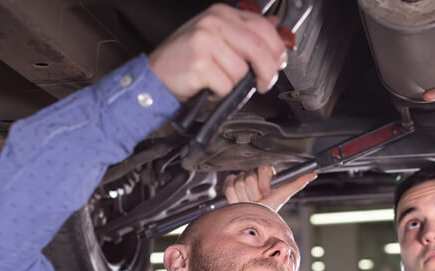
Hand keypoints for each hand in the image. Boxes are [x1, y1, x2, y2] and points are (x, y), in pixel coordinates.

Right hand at [147, 4, 286, 99]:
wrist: (155, 75)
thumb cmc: (186, 59)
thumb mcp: (216, 37)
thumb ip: (245, 33)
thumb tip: (275, 27)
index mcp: (221, 13)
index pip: (263, 27)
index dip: (277, 49)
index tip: (279, 63)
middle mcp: (213, 23)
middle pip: (259, 49)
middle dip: (268, 72)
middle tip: (264, 83)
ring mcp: (205, 42)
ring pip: (242, 71)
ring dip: (234, 84)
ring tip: (218, 79)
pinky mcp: (199, 64)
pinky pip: (227, 86)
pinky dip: (221, 93)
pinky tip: (208, 86)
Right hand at [223, 166, 316, 211]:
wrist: (253, 217)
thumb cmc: (268, 206)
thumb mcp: (283, 195)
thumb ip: (297, 184)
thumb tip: (313, 174)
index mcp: (265, 173)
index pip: (263, 169)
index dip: (264, 183)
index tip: (265, 195)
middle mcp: (253, 173)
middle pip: (249, 178)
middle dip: (253, 195)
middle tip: (257, 201)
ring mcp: (240, 178)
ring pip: (239, 183)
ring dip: (243, 198)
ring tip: (248, 203)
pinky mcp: (229, 183)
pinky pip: (228, 186)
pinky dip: (232, 197)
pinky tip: (238, 201)